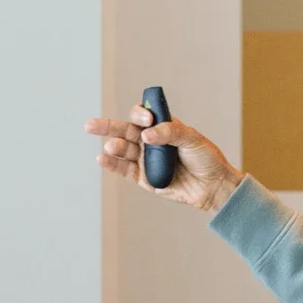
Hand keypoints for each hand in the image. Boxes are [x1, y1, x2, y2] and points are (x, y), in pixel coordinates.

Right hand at [85, 106, 243, 211]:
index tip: (148, 121)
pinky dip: (112, 164)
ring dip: (114, 147)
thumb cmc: (206, 159)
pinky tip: (102, 158)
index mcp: (162, 126)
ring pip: (122, 150)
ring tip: (112, 147)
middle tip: (90, 125)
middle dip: (107, 126)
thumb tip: (146, 135)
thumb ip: (170, 132)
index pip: (143, 116)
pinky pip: (124, 169)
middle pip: (124, 130)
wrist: (213, 186)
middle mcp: (150, 141)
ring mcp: (145, 159)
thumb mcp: (192, 139)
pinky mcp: (144, 178)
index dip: (140, 115)